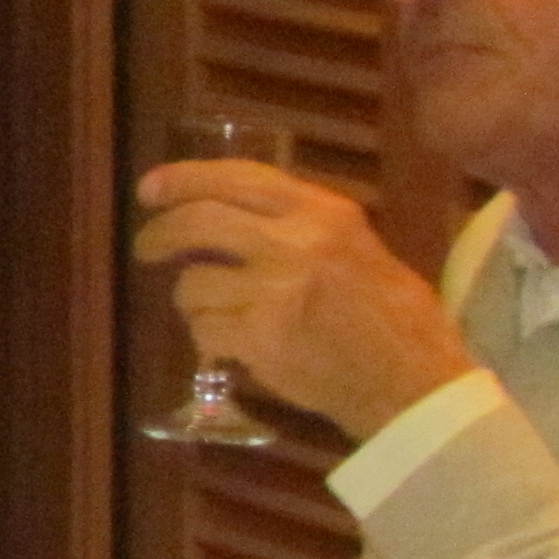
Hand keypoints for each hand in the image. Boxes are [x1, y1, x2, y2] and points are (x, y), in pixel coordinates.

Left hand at [132, 159, 478, 440]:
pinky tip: (230, 344)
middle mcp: (296, 243)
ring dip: (191, 300)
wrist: (412, 381)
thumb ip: (296, 225)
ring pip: (192, 284)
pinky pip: (203, 330)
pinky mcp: (259, 340)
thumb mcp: (354, 246)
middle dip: (158, 233)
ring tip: (216, 312)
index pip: (238, 177)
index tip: (150, 188)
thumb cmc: (391, 315)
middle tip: (146, 248)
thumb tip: (223, 212)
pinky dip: (206, 338)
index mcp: (323, 212)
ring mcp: (275, 293)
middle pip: (198, 220)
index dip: (185, 178)